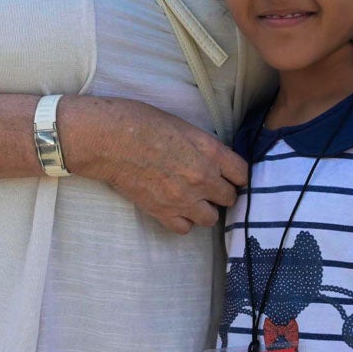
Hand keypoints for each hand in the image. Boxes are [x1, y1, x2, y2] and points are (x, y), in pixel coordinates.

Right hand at [59, 97, 247, 234]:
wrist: (109, 139)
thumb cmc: (142, 122)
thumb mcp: (184, 126)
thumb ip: (204, 147)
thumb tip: (213, 160)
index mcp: (210, 152)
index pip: (243, 174)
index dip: (237, 174)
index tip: (230, 175)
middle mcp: (202, 179)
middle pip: (230, 198)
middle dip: (222, 192)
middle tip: (209, 186)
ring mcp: (183, 199)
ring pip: (211, 218)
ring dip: (204, 209)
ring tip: (193, 199)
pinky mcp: (162, 212)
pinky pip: (184, 229)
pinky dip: (183, 221)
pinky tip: (176, 209)